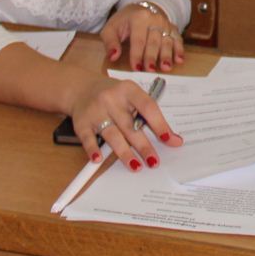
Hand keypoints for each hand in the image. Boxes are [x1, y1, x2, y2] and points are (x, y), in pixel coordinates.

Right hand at [68, 74, 183, 166]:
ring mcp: (95, 111)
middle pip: (130, 126)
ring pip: (112, 135)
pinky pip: (88, 139)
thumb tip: (173, 139)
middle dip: (144, 146)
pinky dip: (93, 150)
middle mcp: (111, 99)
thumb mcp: (133, 97)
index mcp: (129, 90)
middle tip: (154, 162)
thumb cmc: (114, 96)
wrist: (82, 88)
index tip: (169, 139)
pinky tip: (99, 160)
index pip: (148, 107)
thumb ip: (151, 116)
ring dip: (124, 153)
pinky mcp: (81, 123)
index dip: (159, 124)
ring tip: (136, 166)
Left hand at [103, 2, 183, 72]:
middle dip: (152, 57)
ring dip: (167, 55)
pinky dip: (179, 50)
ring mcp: (165, 23)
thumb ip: (110, 42)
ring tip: (166, 67)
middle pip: (154, 41)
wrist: (139, 9)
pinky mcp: (172, 28)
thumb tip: (113, 56)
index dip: (137, 55)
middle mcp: (154, 19)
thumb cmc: (124, 22)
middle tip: (150, 70)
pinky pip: (177, 39)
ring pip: (167, 41)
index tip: (136, 68)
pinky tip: (179, 60)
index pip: (138, 39)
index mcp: (138, 18)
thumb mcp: (111, 29)